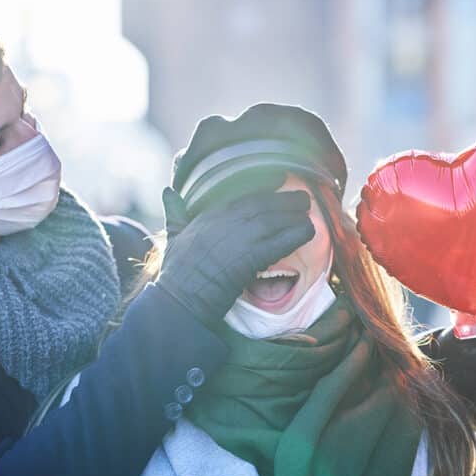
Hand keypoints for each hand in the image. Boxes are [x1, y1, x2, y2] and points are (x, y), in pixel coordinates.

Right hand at [156, 179, 314, 322]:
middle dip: (285, 200)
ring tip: (308, 214)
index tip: (278, 179)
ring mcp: (240, 238)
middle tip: (302, 198)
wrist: (180, 296)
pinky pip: (280, 242)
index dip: (264, 186)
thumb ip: (174, 212)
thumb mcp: (174, 235)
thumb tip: (167, 192)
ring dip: (294, 215)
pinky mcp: (251, 257)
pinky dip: (296, 234)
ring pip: (275, 220)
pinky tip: (308, 231)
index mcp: (210, 214)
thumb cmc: (177, 270)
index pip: (242, 194)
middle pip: (263, 204)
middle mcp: (227, 221)